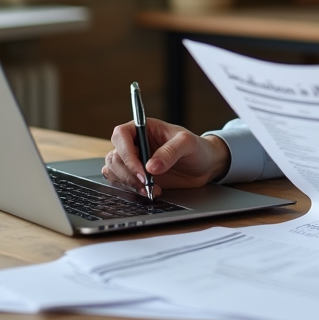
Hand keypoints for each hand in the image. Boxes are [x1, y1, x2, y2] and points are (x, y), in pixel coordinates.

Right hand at [103, 118, 230, 197]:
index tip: (142, 170)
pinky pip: (119, 181)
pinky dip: (130, 189)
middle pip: (115, 156)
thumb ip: (171, 152)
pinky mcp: (135, 175)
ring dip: (129, 183)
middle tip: (147, 184)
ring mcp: (134, 160)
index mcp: (144, 128)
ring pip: (114, 170)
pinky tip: (148, 191)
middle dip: (129, 173)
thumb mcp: (188, 143)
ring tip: (151, 189)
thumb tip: (151, 167)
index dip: (127, 153)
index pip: (121, 134)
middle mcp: (135, 143)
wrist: (205, 165)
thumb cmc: (197, 148)